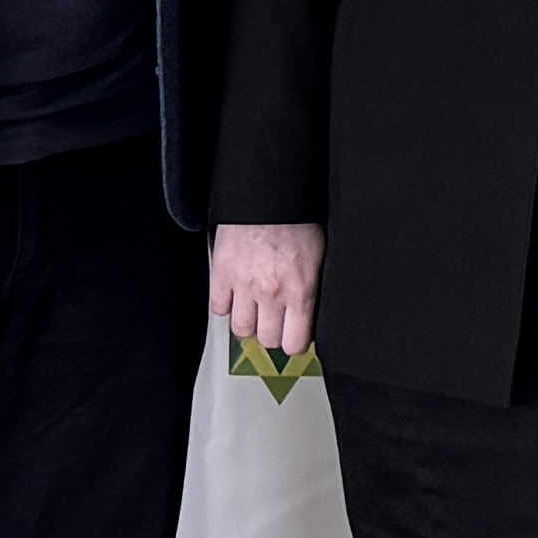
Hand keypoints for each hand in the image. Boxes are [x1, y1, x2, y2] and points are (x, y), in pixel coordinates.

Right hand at [212, 221, 322, 361]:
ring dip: (249, 322)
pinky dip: (226, 305)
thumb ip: (311, 289)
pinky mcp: (221, 275)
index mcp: (300, 291)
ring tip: (255, 309)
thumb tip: (310, 312)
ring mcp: (244, 286)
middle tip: (275, 320)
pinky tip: (235, 295)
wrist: (268, 194)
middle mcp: (271, 294)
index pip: (295, 343)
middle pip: (268, 340)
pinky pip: (219, 308)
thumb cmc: (296, 219)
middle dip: (273, 333)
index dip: (295, 342)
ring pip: (242, 330)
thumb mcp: (318, 258)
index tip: (294, 336)